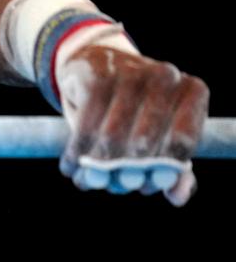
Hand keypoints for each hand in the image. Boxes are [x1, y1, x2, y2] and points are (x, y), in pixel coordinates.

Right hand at [56, 42, 209, 206]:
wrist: (97, 64)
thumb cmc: (136, 109)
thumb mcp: (160, 134)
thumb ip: (174, 168)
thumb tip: (176, 197)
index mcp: (192, 91)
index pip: (183, 142)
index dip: (162, 170)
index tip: (146, 184)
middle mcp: (166, 77)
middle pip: (144, 143)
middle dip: (125, 171)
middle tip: (114, 184)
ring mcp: (130, 73)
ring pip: (111, 137)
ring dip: (96, 166)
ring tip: (88, 178)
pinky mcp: (96, 78)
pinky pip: (84, 128)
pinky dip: (75, 154)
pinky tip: (70, 166)